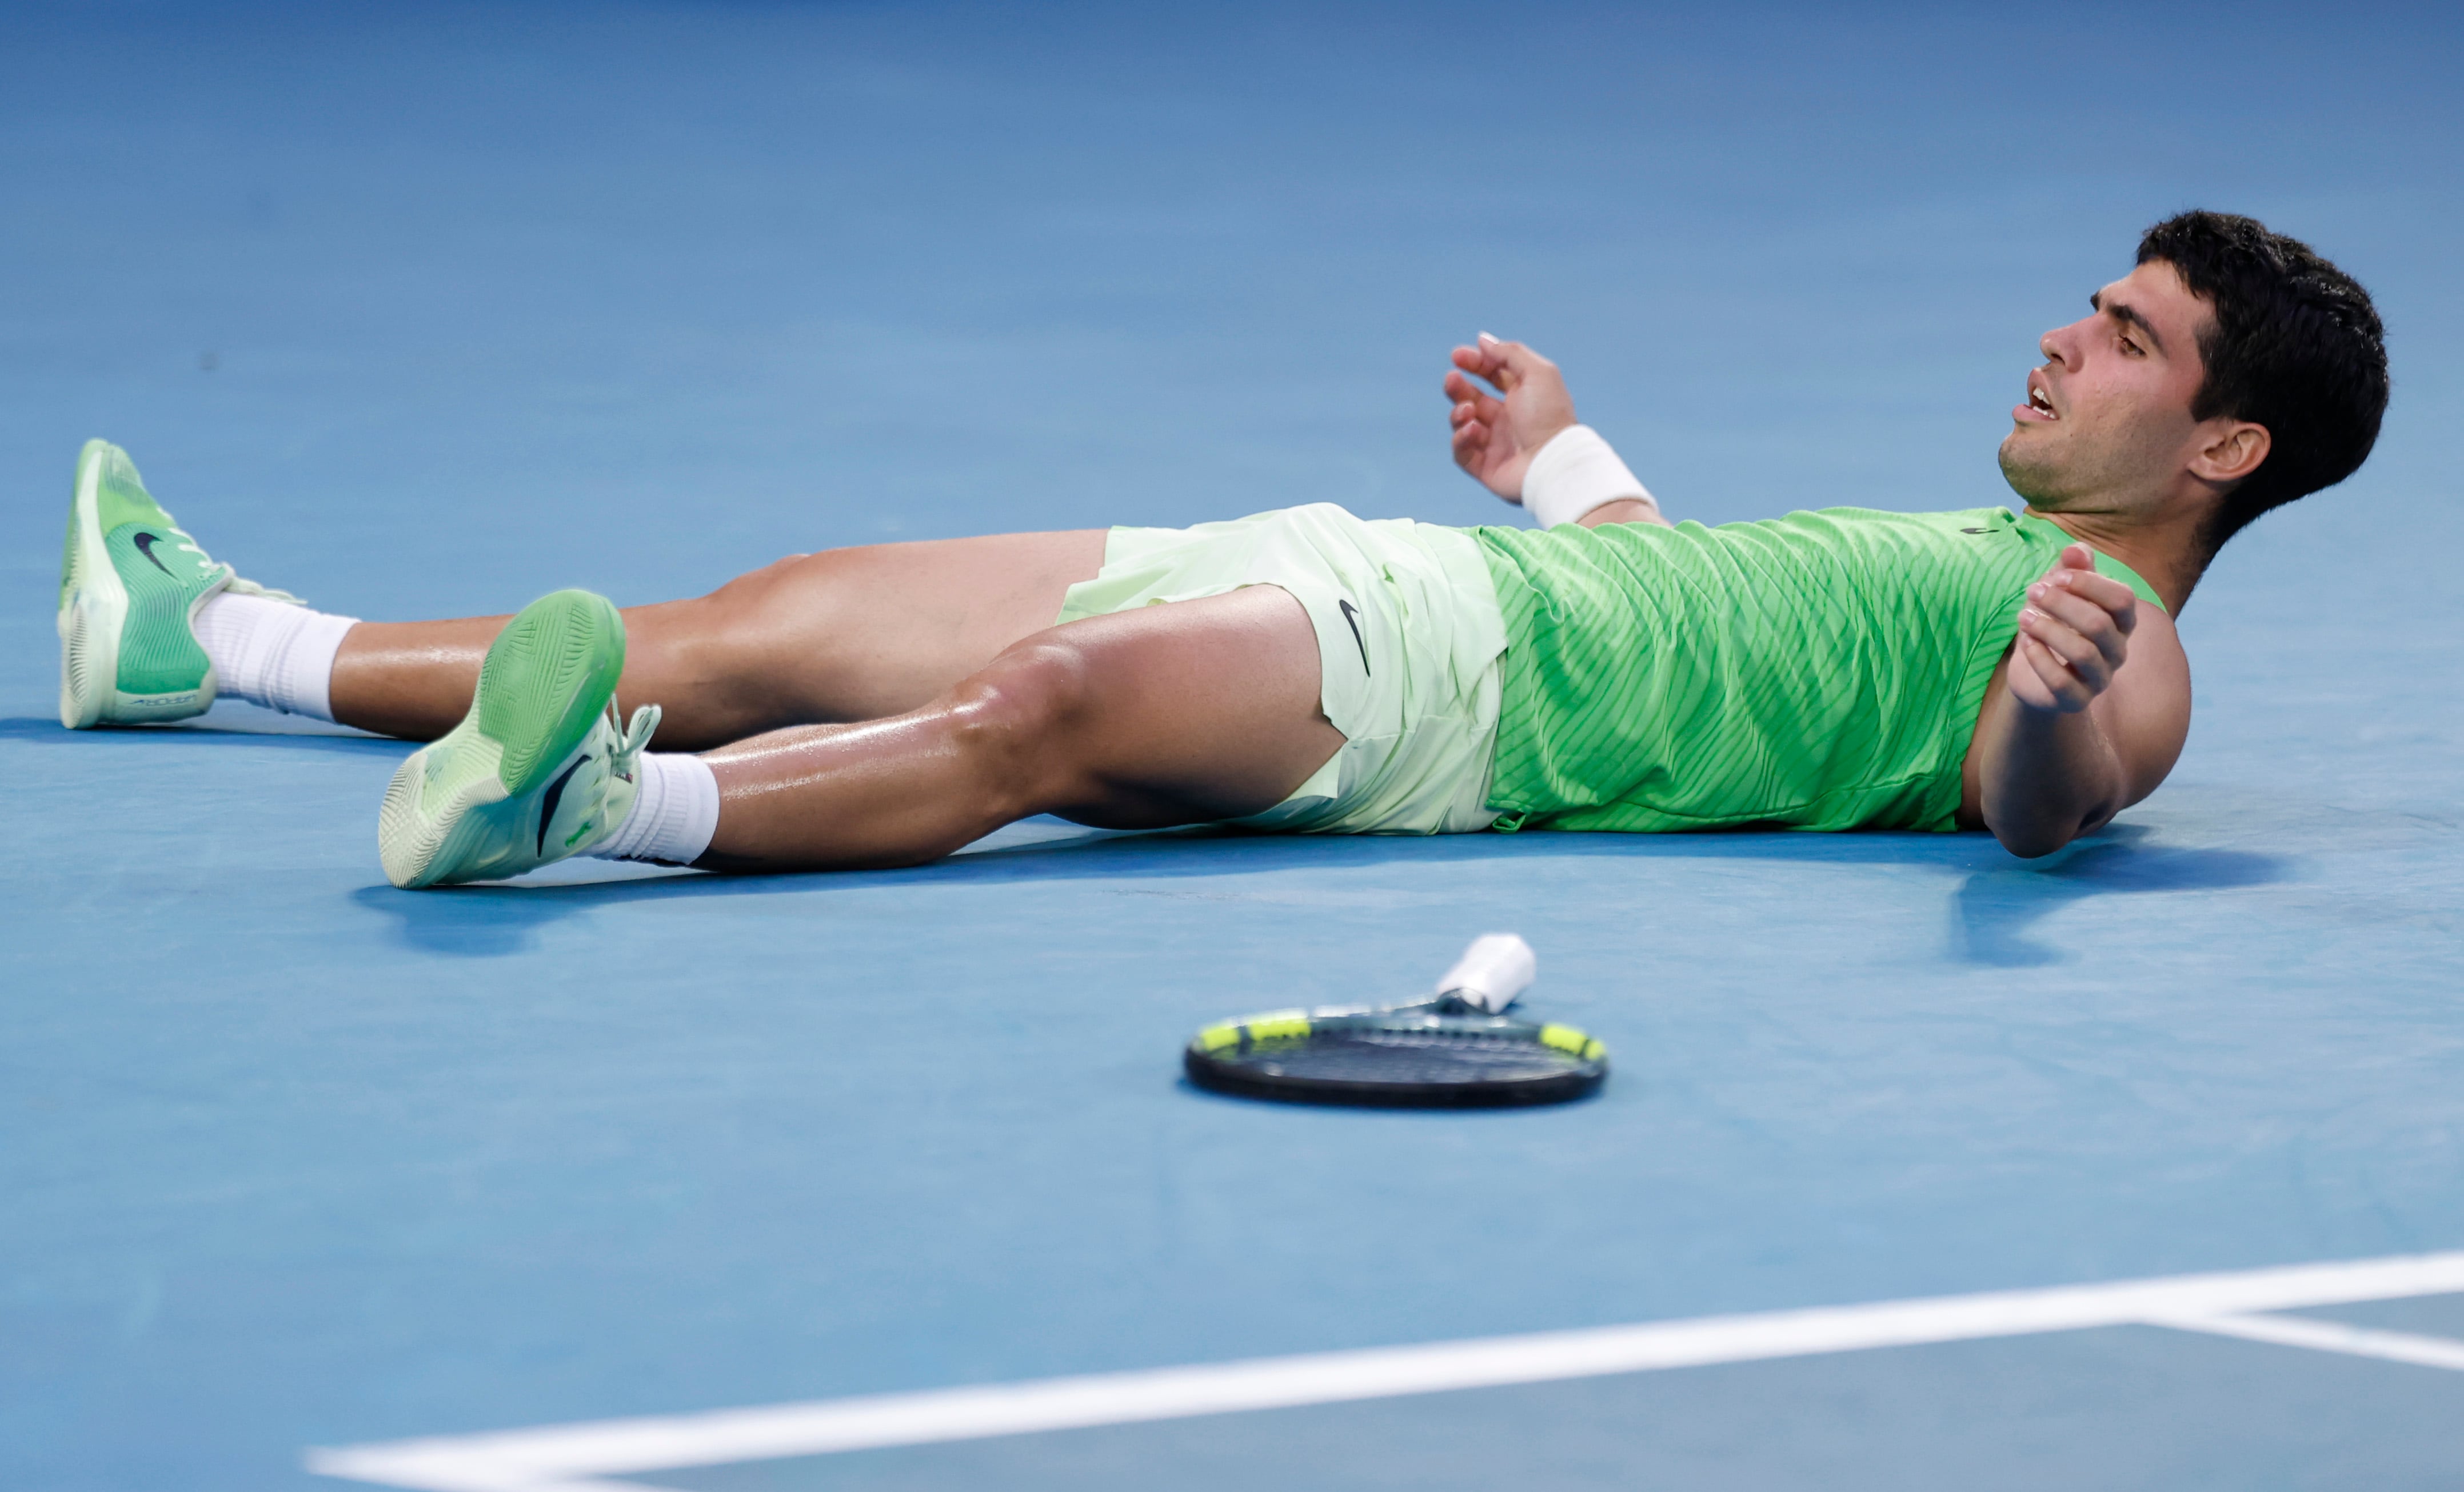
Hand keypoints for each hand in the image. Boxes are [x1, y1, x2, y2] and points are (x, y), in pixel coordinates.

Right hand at [1445, 334, 1577, 501]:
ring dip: (1458, 413)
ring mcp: (1495, 443)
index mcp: (1521, 396)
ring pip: (1463, 424)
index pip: (1491, 374)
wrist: (1553, 462)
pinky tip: (1473, 431)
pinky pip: (1462, 452)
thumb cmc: (1550, 417)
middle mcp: (1507, 418)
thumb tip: (1482, 340)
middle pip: (1471, 397)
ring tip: (1468, 411)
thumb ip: (1509, 353)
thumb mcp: (1537, 373)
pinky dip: (1461, 439)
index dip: (1474, 363)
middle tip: (1452, 379)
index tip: (1457, 355)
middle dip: (1457, 387)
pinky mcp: (1485, 467)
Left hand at [2006, 544, 2137, 712]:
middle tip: (2032, 592)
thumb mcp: (2060, 593)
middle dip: (2061, 604)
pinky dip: (2040, 659)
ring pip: (2082, 653)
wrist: (2036, 676)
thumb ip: (2071, 569)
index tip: (2056, 576)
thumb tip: (2075, 549)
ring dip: (2048, 629)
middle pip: (2099, 624)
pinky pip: (2062, 682)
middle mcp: (2117, 651)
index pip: (2123, 599)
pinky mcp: (2075, 700)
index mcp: (2121, 622)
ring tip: (2023, 616)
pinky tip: (2025, 643)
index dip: (2089, 583)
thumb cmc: (2053, 625)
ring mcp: (2099, 678)